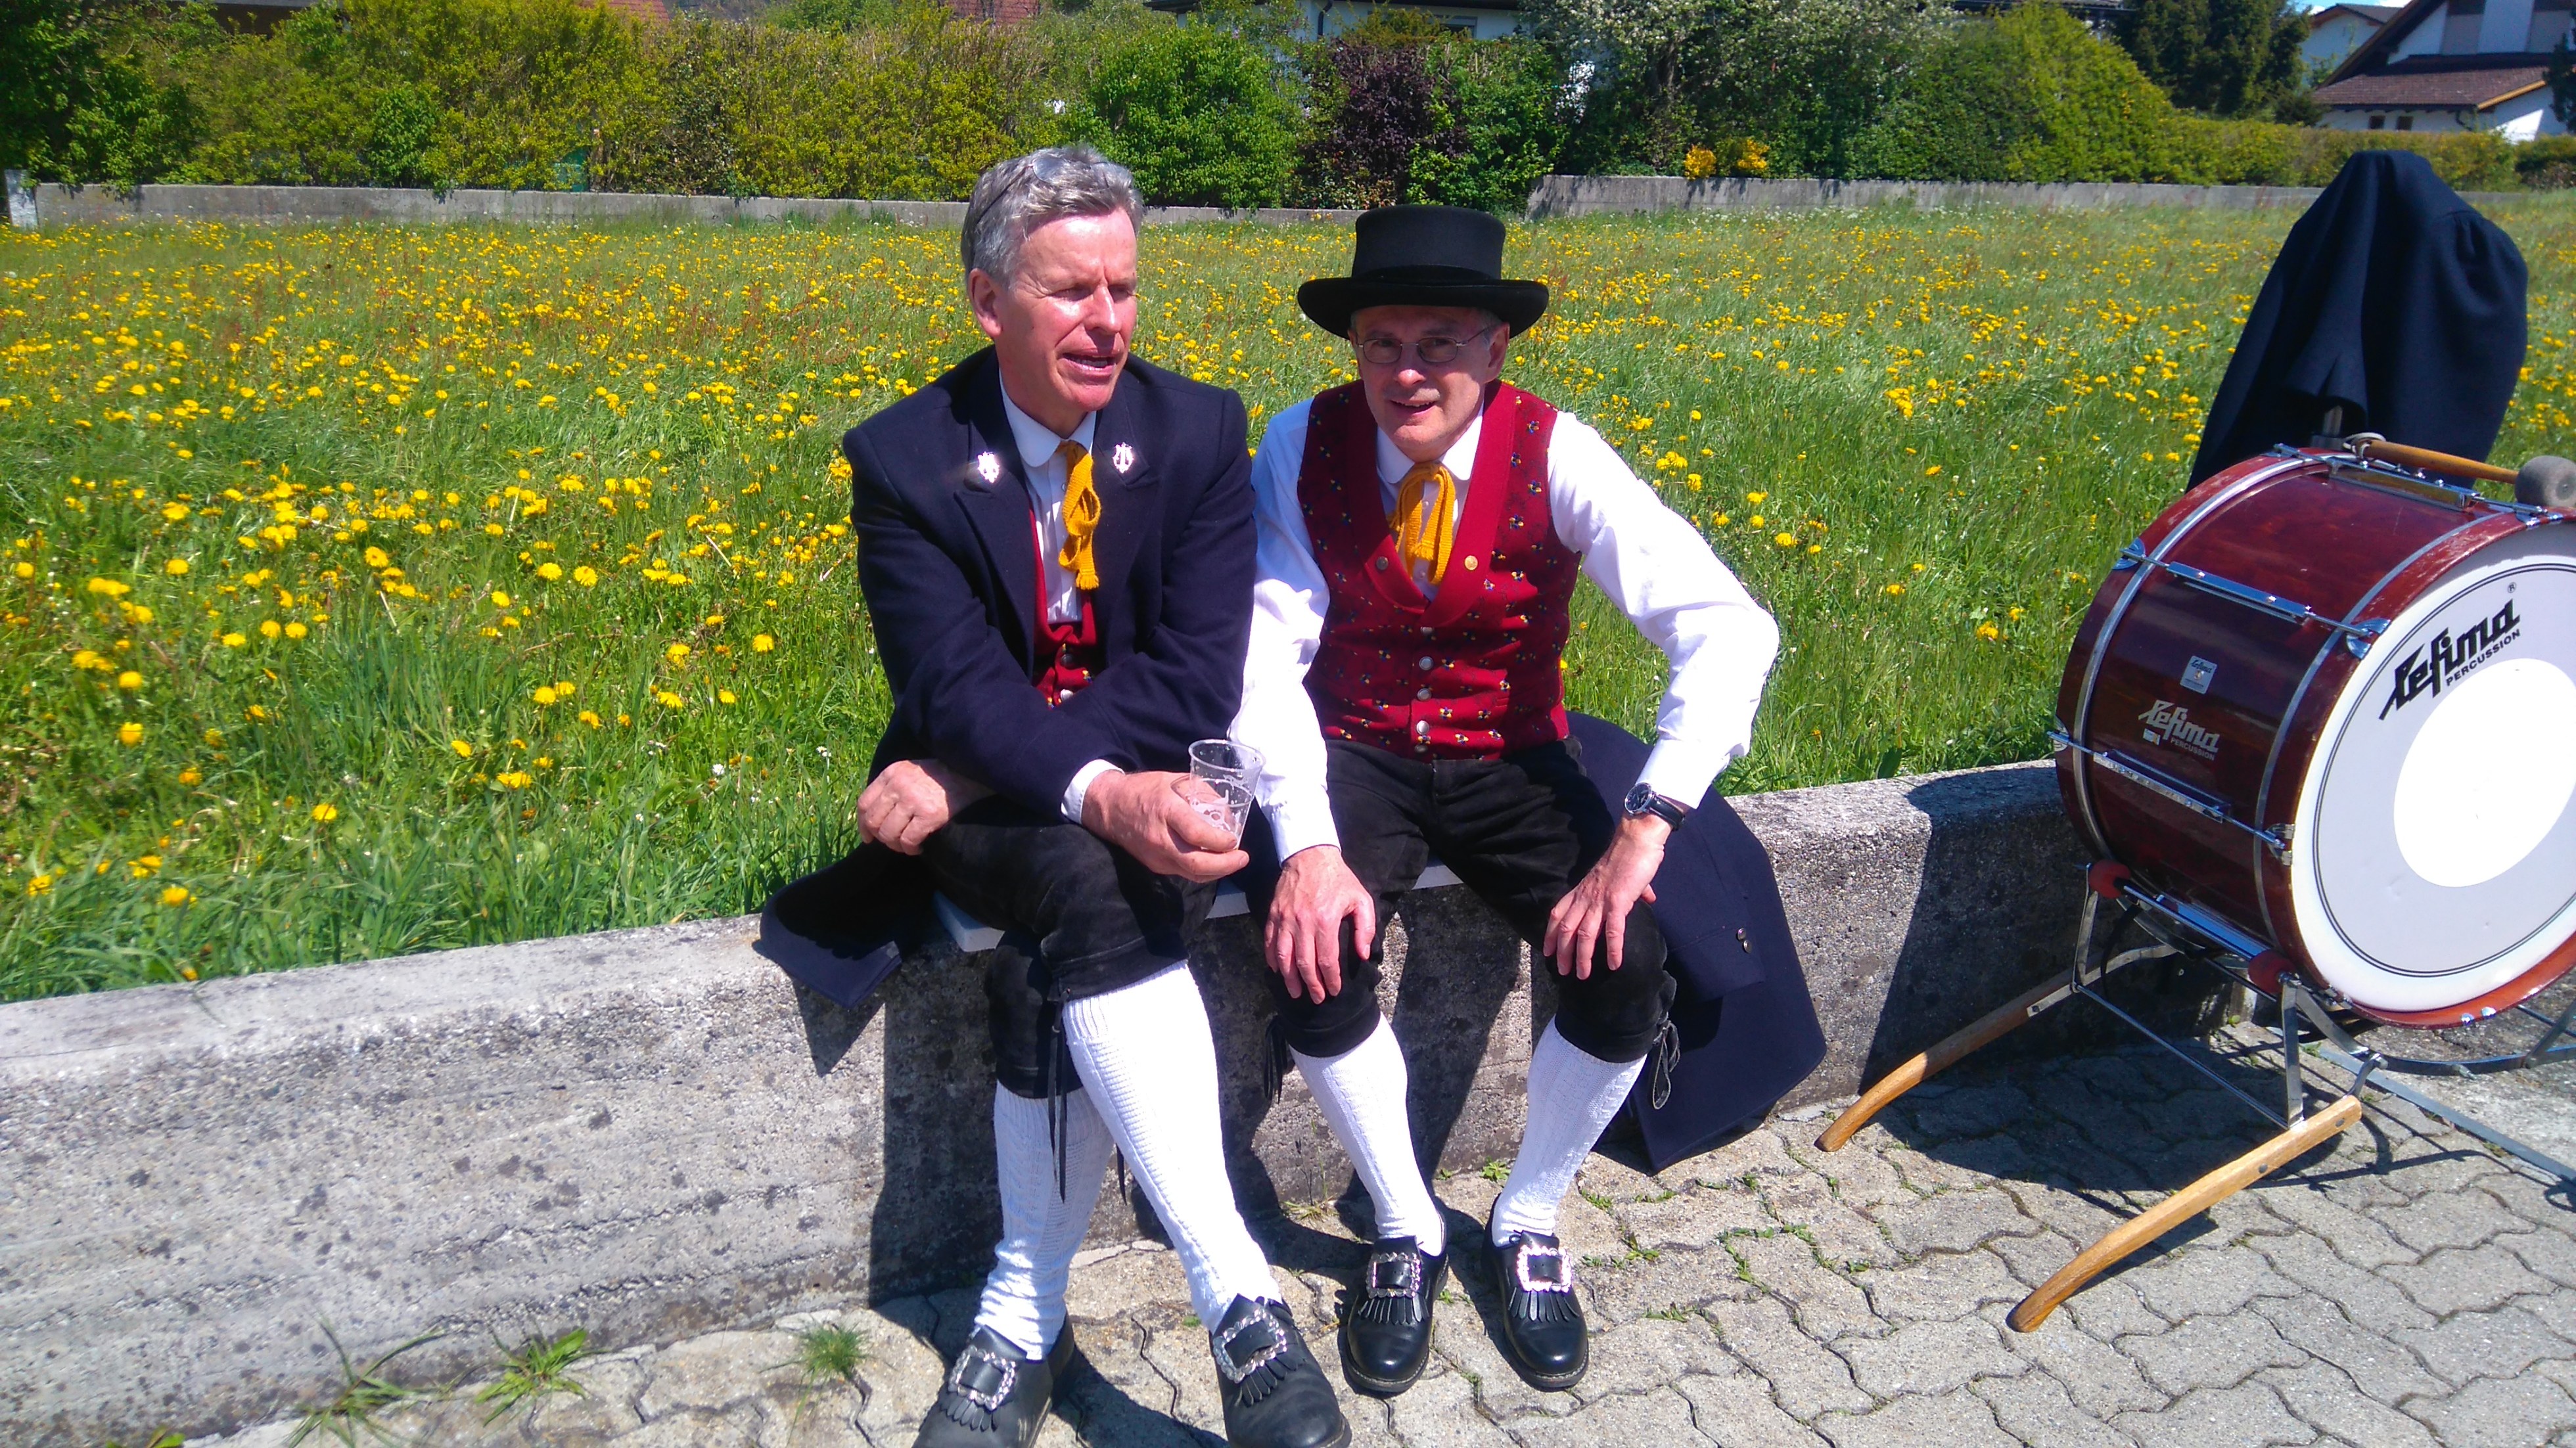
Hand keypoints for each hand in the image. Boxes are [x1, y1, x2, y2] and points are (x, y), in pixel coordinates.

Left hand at [857, 758, 989, 854]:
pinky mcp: (929, 815)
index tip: (868, 837)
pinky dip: (912, 849)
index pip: (864, 803)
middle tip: (893, 842)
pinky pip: (909, 840)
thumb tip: (876, 818)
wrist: (970, 773)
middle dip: (881, 837)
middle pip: (874, 821)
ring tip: (906, 846)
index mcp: (891, 774)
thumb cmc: (940, 776)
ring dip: (896, 846)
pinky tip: (919, 848)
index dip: (863, 824)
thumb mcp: (910, 772)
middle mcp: (898, 785)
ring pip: (889, 833)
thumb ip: (892, 787)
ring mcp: (913, 800)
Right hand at [1081, 769, 1249, 882]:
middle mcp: (1160, 838)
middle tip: (1243, 858)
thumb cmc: (1147, 790)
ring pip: (1192, 874)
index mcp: (1167, 811)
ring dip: (1218, 871)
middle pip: (1195, 863)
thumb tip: (1229, 818)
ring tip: (1234, 861)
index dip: (1220, 841)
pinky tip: (1215, 861)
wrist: (1111, 807)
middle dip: (1225, 865)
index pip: (1196, 834)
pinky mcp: (1155, 866)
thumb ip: (1205, 796)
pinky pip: (1184, 873)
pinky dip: (1203, 870)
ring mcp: (1156, 856)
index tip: (1235, 839)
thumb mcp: (1177, 781)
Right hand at [1265, 845, 1372, 1002]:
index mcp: (1325, 920)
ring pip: (1283, 956)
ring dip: (1289, 978)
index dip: (1331, 979)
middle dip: (1311, 985)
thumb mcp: (1361, 899)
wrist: (1310, 854)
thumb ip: (1364, 928)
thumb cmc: (1338, 879)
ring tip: (1295, 992)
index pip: (1326, 959)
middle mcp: (1302, 922)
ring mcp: (1285, 918)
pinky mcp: (1274, 914)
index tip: (1334, 990)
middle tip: (1317, 998)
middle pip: (1304, 963)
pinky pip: (1270, 941)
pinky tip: (1277, 970)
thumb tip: (1362, 954)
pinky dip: (1272, 958)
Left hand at [1543, 815, 1666, 979]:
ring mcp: (1600, 900)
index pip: (1557, 913)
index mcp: (1583, 890)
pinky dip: (1613, 949)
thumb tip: (1648, 897)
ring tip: (1582, 975)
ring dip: (1582, 957)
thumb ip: (1631, 890)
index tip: (1547, 951)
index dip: (1550, 934)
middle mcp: (1586, 897)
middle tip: (1563, 971)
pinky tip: (1615, 964)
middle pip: (1566, 929)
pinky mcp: (1618, 902)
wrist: (1637, 839)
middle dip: (1562, 952)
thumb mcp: (1620, 876)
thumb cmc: (1630, 855)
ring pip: (1584, 935)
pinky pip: (1613, 931)